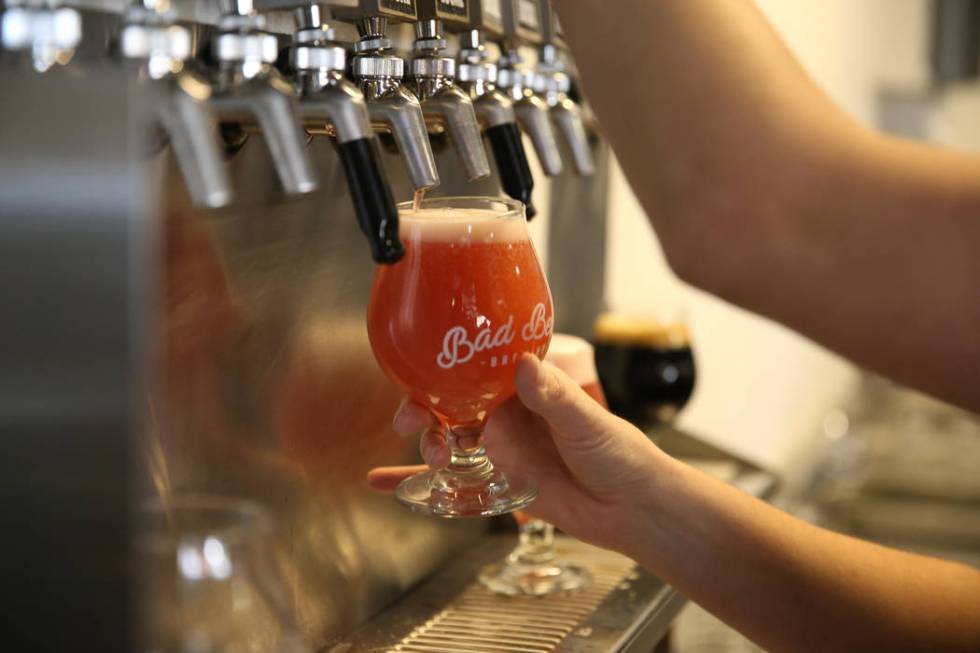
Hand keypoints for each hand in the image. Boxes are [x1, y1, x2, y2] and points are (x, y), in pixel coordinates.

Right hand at [367, 354, 664, 551]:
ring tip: (431, 458)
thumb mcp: (586, 422)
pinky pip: (454, 478)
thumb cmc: (620, 454)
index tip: (421, 368)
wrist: (632, 508)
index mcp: (528, 386)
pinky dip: (418, 480)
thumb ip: (554, 397)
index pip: (478, 366)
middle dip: (424, 406)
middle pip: (452, 401)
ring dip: (427, 442)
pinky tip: (384, 482)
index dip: (446, 364)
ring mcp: (502, 446)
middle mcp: (509, 412)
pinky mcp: (499, 480)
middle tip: (409, 420)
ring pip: (449, 437)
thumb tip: (523, 364)